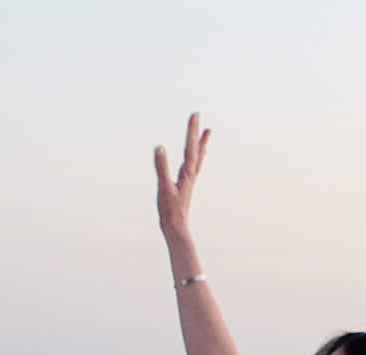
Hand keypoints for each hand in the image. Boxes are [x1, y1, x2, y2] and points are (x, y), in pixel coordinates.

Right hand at [154, 112, 210, 236]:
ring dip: (200, 147)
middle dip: (198, 136)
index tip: (195, 115)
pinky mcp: (184, 187)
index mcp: (187, 174)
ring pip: (197, 159)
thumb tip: (160, 148)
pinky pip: (192, 168)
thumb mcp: (164, 187)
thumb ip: (161, 167)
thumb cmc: (170, 210)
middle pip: (197, 152)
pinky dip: (195, 160)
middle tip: (205, 123)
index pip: (190, 147)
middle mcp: (190, 176)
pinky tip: (192, 161)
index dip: (191, 130)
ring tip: (206, 136)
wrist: (176, 228)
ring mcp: (188, 181)